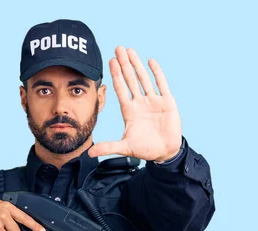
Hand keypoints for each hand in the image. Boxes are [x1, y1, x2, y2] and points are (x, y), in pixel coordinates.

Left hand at [87, 46, 181, 161]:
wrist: (165, 152)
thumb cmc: (145, 149)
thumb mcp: (125, 148)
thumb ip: (109, 147)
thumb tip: (90, 153)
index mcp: (129, 110)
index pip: (121, 88)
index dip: (115, 75)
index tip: (110, 61)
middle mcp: (140, 103)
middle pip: (130, 79)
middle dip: (124, 64)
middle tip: (118, 48)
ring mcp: (154, 101)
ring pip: (144, 79)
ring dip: (137, 65)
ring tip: (130, 51)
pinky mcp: (167, 103)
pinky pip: (161, 85)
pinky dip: (156, 73)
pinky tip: (151, 62)